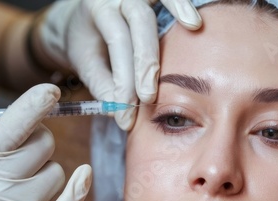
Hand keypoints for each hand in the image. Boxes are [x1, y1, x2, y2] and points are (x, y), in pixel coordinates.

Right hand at [0, 84, 91, 200]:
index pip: (14, 124)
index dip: (36, 102)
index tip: (52, 91)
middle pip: (44, 144)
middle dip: (41, 146)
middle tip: (25, 161)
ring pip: (57, 173)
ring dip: (49, 178)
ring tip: (22, 196)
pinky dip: (78, 188)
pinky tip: (83, 175)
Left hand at [38, 0, 201, 130]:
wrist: (82, 21)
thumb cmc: (87, 45)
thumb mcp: (86, 65)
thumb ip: (102, 86)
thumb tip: (119, 109)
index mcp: (97, 10)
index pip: (116, 44)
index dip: (124, 80)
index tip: (126, 113)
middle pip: (139, 22)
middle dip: (147, 62)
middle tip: (148, 98)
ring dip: (177, 10)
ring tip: (192, 27)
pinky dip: (182, 4)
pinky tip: (194, 20)